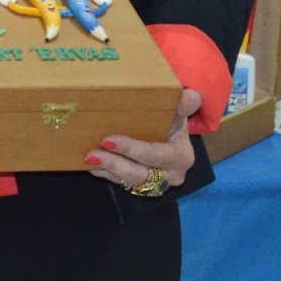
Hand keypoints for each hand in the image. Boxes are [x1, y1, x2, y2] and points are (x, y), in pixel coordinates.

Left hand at [82, 87, 203, 195]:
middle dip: (115, 163)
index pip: (155, 155)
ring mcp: (153, 183)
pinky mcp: (139, 186)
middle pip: (140, 173)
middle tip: (92, 153)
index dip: (132, 149)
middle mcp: (168, 175)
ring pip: (128, 181)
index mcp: (180, 157)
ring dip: (106, 169)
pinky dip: (103, 173)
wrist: (169, 140)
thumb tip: (192, 94)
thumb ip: (181, 107)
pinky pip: (118, 183)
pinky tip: (89, 165)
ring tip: (88, 158)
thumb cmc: (172, 125)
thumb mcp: (178, 116)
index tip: (109, 140)